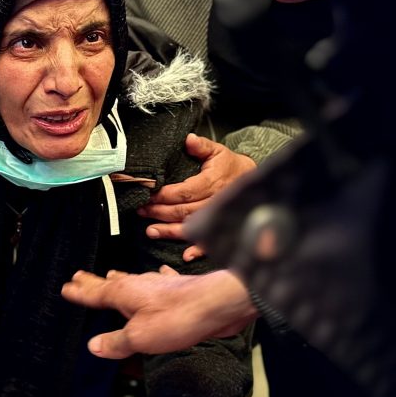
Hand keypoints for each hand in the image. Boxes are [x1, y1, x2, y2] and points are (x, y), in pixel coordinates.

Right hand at [61, 268, 256, 358]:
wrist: (217, 305)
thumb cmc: (177, 318)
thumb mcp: (139, 337)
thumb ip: (116, 342)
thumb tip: (93, 345)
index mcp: (123, 294)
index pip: (94, 294)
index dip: (79, 293)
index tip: (65, 288)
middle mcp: (139, 285)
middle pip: (110, 283)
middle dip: (94, 282)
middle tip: (79, 277)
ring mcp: (159, 285)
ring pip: (133, 280)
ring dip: (120, 280)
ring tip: (110, 276)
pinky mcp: (178, 289)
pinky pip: (160, 279)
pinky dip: (155, 278)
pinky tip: (159, 273)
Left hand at [139, 134, 255, 260]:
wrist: (254, 181)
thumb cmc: (230, 166)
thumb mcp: (218, 152)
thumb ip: (202, 146)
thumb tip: (188, 139)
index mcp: (213, 183)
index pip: (184, 192)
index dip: (165, 195)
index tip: (148, 195)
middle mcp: (216, 202)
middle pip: (184, 211)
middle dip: (160, 212)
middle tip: (141, 211)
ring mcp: (219, 218)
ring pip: (191, 227)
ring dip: (170, 231)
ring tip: (150, 231)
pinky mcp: (222, 228)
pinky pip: (210, 242)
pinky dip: (199, 250)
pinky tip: (185, 256)